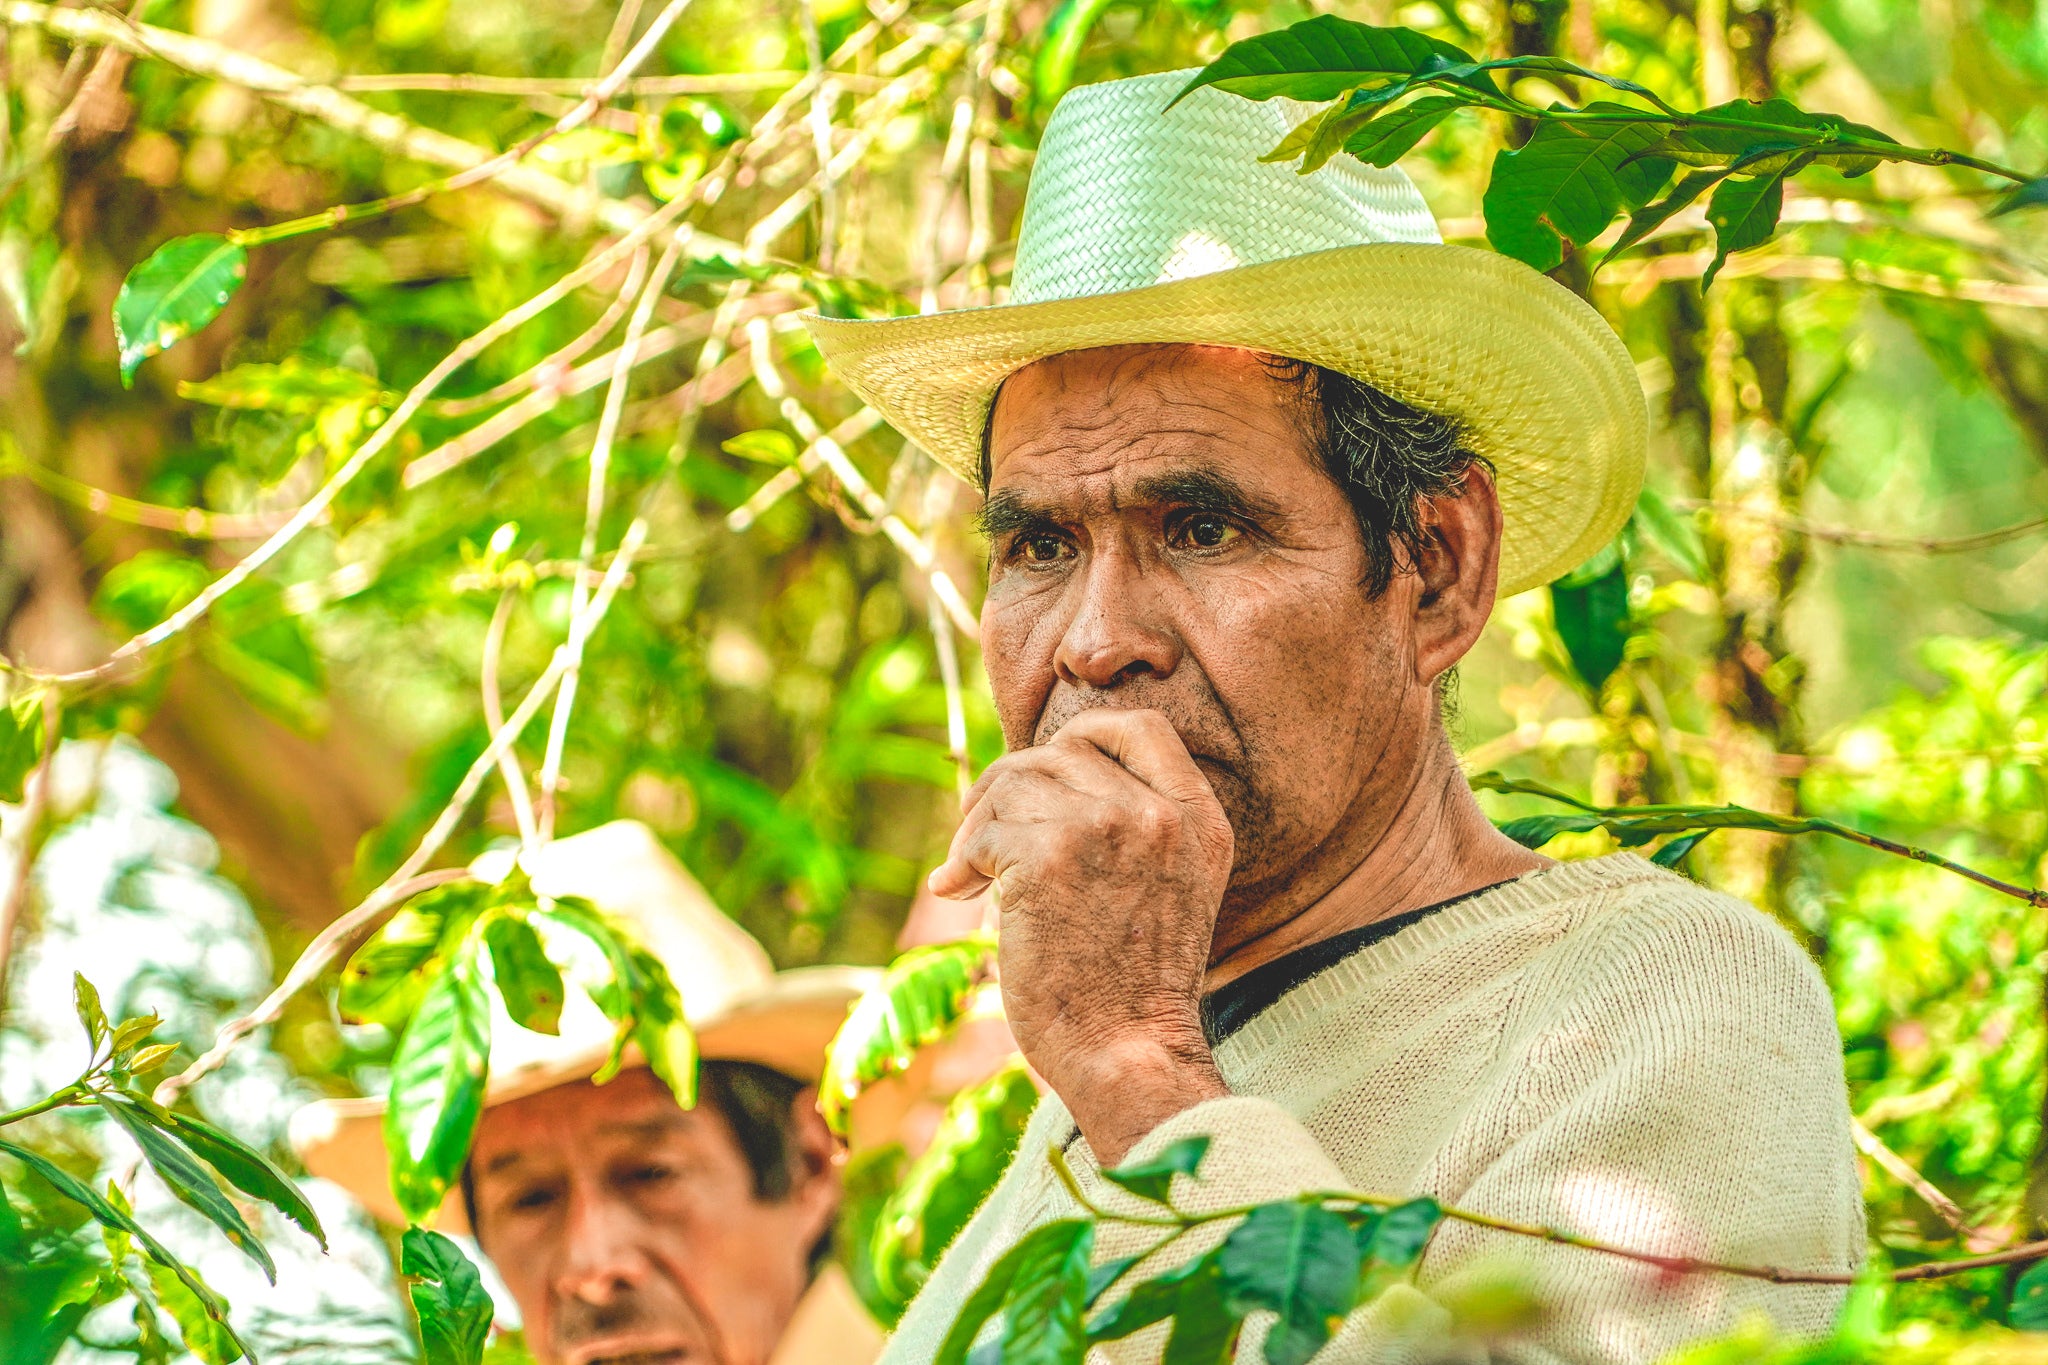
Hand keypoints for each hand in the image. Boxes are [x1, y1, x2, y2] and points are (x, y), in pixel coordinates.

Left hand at [929, 709, 1234, 1163]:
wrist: (1126, 1053)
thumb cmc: (1132, 984)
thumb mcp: (1169, 886)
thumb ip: (1134, 824)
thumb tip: (1038, 773)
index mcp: (1198, 817)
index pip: (1138, 727)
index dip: (1081, 739)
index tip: (1046, 778)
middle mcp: (1159, 813)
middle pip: (1061, 751)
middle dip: (1011, 786)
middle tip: (984, 838)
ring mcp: (1106, 828)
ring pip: (1015, 781)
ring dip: (978, 824)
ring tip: (970, 872)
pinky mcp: (1049, 856)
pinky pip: (984, 827)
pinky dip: (961, 858)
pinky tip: (961, 891)